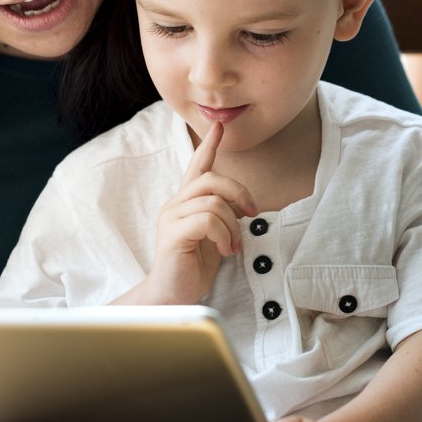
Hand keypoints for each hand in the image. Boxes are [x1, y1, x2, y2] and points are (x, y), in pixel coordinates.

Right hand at [145, 122, 255, 303]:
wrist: (170, 295)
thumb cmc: (191, 267)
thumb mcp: (213, 237)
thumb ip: (221, 217)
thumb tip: (243, 205)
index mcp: (185, 203)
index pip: (197, 166)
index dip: (209, 146)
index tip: (219, 126)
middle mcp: (175, 205)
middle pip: (212, 179)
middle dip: (239, 192)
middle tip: (252, 213)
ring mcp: (172, 218)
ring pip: (214, 201)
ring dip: (232, 226)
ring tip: (232, 246)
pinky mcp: (174, 234)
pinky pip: (207, 220)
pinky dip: (223, 235)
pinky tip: (223, 250)